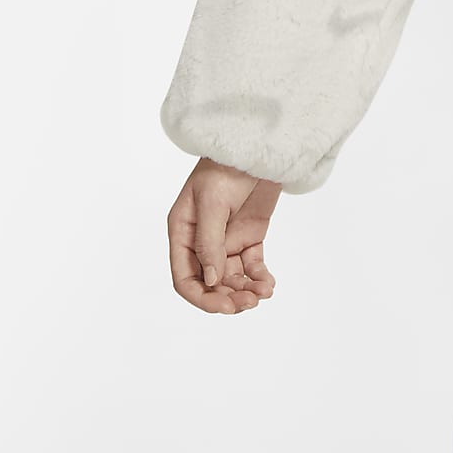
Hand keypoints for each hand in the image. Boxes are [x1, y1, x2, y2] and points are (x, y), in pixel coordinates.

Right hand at [167, 157, 280, 313]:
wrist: (260, 145)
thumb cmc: (226, 166)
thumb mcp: (213, 202)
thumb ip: (210, 242)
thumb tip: (211, 281)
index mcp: (183, 232)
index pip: (185, 277)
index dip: (201, 297)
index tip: (223, 306)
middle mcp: (202, 241)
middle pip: (210, 282)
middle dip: (227, 297)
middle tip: (248, 303)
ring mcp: (227, 240)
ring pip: (232, 277)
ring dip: (245, 289)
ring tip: (263, 292)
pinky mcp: (250, 236)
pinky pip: (251, 265)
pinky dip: (260, 277)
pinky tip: (269, 284)